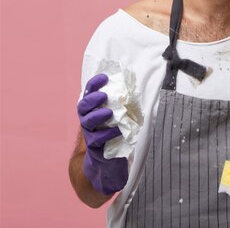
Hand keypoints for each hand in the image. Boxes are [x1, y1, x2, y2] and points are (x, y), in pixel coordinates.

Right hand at [78, 73, 127, 194]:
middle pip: (83, 107)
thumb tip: (133, 86)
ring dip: (98, 116)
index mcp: (93, 111)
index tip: (104, 77)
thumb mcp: (118, 118)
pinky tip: (118, 131)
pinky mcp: (95, 149)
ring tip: (109, 112)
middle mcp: (88, 121)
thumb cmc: (114, 136)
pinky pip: (98, 140)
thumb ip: (121, 104)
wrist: (107, 164)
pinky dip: (108, 134)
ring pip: (87, 123)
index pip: (88, 94)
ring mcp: (90, 135)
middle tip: (103, 96)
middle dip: (92, 99)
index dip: (94, 85)